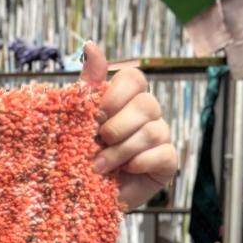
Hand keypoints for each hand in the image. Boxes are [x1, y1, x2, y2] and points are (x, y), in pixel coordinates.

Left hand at [81, 42, 177, 211]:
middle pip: (146, 103)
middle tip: (96, 144)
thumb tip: (90, 44)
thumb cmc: (77, 156)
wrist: (78, 198)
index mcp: (125, 99)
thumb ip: (87, 86)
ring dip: (121, 152)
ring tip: (100, 166)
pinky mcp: (166, 162)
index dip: (115, 95)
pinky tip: (124, 171)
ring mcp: (160, 137)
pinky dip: (139, 163)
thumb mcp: (75, 121)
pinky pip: (163, 153)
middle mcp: (146, 114)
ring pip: (153, 131)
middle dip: (116, 128)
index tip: (95, 116)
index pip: (134, 77)